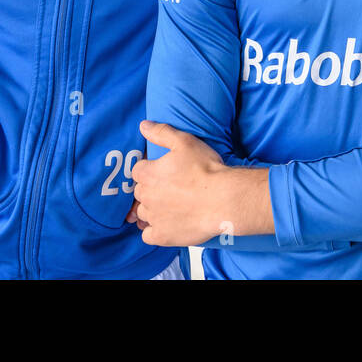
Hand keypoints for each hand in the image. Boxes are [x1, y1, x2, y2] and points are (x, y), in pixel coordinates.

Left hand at [131, 121, 227, 245]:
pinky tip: (168, 224)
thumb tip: (143, 126)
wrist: (223, 199)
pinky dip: (155, 230)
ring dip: (153, 210)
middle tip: (172, 188)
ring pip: (143, 214)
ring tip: (171, 206)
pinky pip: (148, 235)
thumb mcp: (185, 142)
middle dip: (151, 190)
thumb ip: (161, 132)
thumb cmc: (206, 169)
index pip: (138, 171)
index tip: (164, 172)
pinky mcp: (162, 236)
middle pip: (140, 193)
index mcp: (148, 174)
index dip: (150, 170)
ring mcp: (153, 218)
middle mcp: (146, 197)